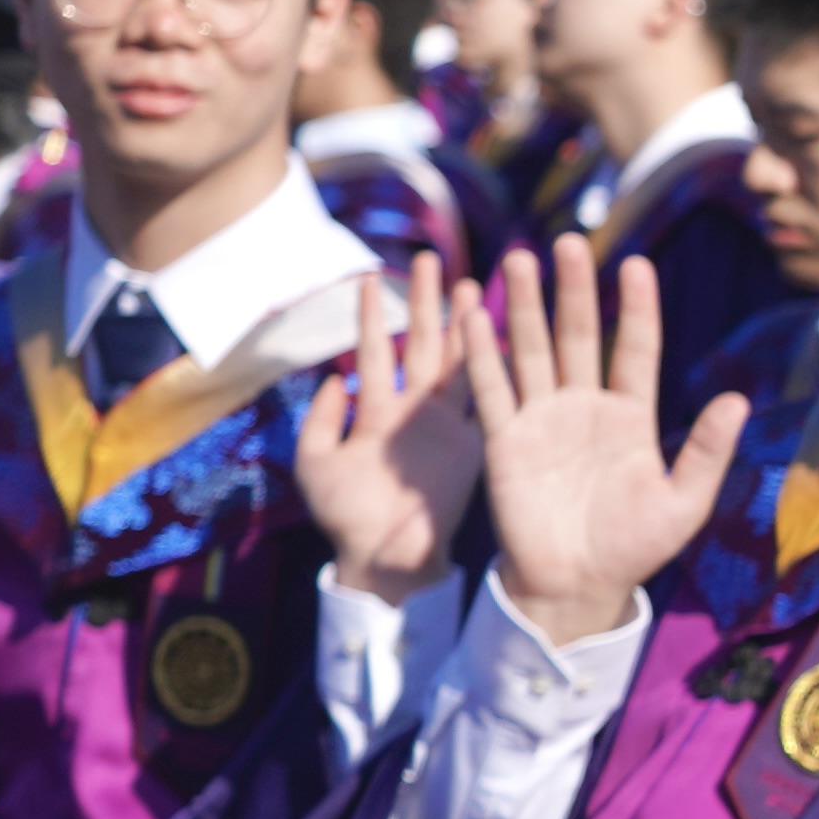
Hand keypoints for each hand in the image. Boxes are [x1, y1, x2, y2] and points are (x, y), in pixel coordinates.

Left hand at [295, 252, 486, 601]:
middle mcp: (412, 412)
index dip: (371, 316)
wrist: (387, 558)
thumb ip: (320, 421)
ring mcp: (445, 426)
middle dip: (424, 302)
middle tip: (430, 260)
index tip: (370, 276)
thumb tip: (334, 379)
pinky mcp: (471, 444)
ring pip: (457, 363)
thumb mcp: (315, 465)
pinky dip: (494, 370)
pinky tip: (503, 338)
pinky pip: (484, 400)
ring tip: (470, 284)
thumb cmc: (345, 518)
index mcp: (376, 414)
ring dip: (462, 325)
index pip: (373, 352)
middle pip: (421, 345)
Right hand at [466, 237, 750, 646]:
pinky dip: (482, 353)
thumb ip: (708, 451)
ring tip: (521, 258)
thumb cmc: (636, 547)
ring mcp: (542, 419)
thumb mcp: (684, 502)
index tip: (637, 265)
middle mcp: (585, 407)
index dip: (637, 310)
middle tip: (568, 241)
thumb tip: (738, 401)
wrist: (578, 585)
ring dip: (525, 306)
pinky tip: (473, 314)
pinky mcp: (505, 441)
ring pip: (533, 350)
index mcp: (632, 416)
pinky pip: (492, 389)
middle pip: (579, 336)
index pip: (635, 350)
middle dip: (574, 290)